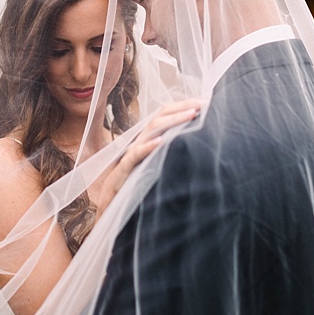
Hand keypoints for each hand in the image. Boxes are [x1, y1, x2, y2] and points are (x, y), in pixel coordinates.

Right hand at [90, 99, 202, 215]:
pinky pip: (134, 156)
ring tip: (190, 115)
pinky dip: (147, 147)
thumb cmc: (135, 189)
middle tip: (203, 104)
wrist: (109, 211)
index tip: (205, 103)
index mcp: (147, 141)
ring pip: (150, 131)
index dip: (182, 107)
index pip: (164, 116)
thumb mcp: (156, 169)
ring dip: (172, 121)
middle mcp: (139, 143)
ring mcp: (130, 156)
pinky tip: (161, 141)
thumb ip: (169, 155)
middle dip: (182, 108)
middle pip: (159, 117)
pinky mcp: (122, 171)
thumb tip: (195, 146)